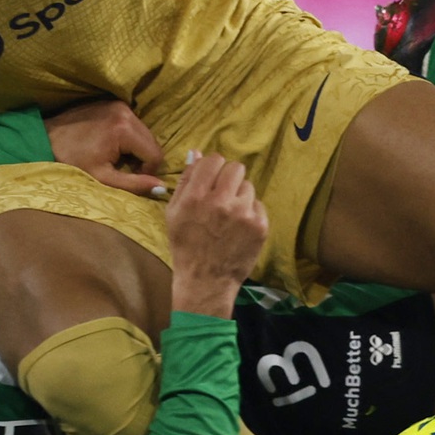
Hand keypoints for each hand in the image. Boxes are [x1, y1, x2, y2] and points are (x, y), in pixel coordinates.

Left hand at [44, 98, 166, 197]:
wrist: (46, 138)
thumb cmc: (71, 160)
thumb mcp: (103, 178)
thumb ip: (134, 184)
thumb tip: (162, 188)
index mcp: (124, 128)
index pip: (155, 154)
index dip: (147, 171)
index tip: (128, 176)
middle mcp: (125, 111)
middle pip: (152, 141)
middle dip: (142, 159)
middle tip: (121, 168)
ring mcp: (119, 104)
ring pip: (144, 133)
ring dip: (135, 148)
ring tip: (115, 157)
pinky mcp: (113, 103)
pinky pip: (133, 124)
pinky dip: (128, 137)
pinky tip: (111, 145)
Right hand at [166, 151, 268, 318]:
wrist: (206, 280)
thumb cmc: (186, 245)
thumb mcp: (174, 212)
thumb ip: (186, 181)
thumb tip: (197, 153)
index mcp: (197, 196)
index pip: (214, 160)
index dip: (213, 169)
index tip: (211, 181)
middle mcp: (221, 201)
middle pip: (236, 168)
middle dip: (229, 179)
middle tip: (223, 195)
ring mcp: (243, 214)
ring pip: (248, 186)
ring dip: (239, 196)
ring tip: (230, 216)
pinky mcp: (260, 226)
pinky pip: (258, 205)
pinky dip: (250, 213)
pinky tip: (239, 228)